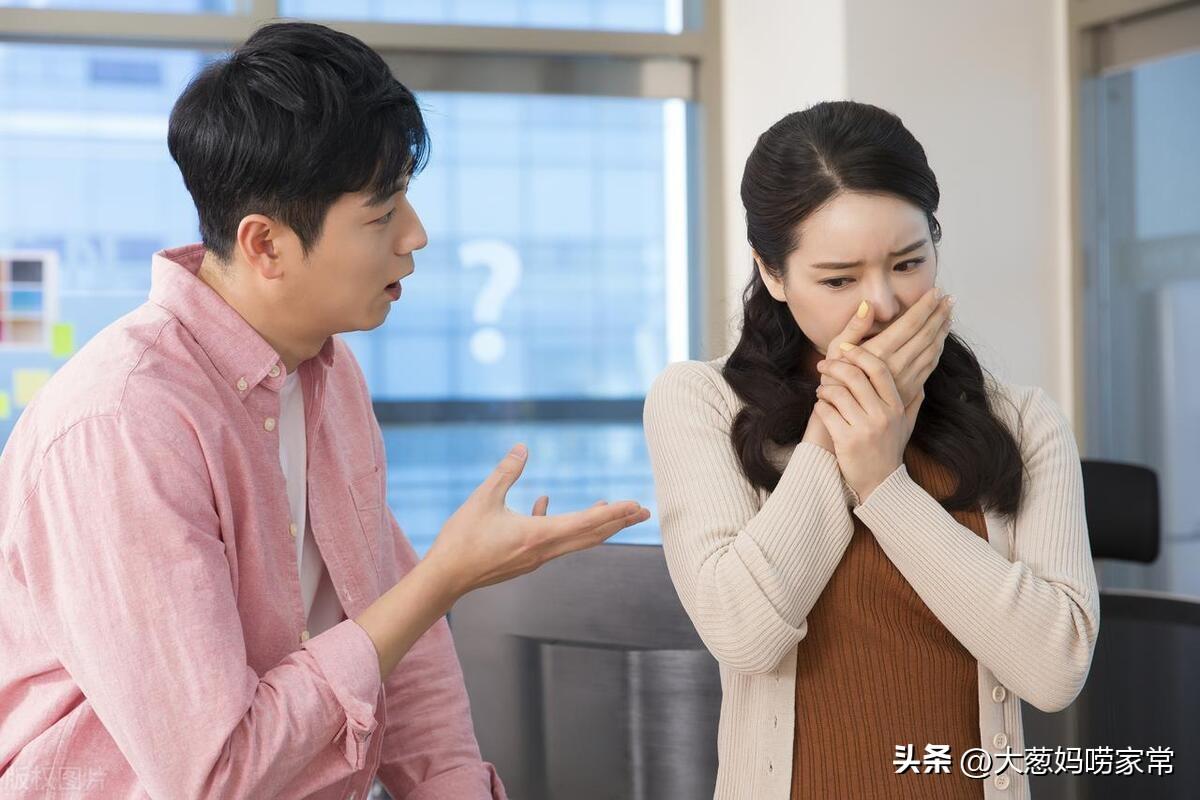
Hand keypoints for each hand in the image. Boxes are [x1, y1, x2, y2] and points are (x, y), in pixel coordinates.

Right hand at [422, 444, 651, 597]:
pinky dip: (558, 523)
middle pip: (592, 536)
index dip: (614, 512)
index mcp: (539, 535)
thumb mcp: (483, 498)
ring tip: (611, 511)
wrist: (445, 578)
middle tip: (643, 511)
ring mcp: (535, 558)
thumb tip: (523, 447)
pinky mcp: (524, 560)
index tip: (636, 504)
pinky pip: (551, 540)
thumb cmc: (462, 539)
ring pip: (575, 540)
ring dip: (595, 525)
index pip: (587, 523)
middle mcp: (544, 550)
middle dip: (619, 522)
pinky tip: (543, 504)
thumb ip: (506, 472)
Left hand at [811, 346, 923, 501]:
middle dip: (835, 366)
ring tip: (822, 391)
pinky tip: (821, 408)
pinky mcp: (847, 441)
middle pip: (855, 376)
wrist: (880, 485)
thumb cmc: (890, 450)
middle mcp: (882, 415)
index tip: (845, 348)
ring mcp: (865, 428)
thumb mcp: (907, 424)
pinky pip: (827, 413)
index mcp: (896, 406)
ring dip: (825, 388)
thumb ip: (913, 399)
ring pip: (838, 394)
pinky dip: (820, 407)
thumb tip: (920, 377)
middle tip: (823, 365)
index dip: (860, 354)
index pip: (879, 369)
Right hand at [822, 286, 953, 406]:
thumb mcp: (834, 352)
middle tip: (950, 299)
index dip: (925, 306)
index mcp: (879, 352)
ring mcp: (906, 380)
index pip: (910, 323)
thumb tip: (868, 305)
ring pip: (932, 350)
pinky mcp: (910, 391)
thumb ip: (853, 328)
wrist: (843, 421)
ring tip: (949, 316)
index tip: (936, 292)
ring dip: (942, 331)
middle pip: (926, 334)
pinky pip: (930, 366)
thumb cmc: (833, 383)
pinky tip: (940, 341)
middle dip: (940, 315)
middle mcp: (897, 365)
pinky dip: (938, 350)